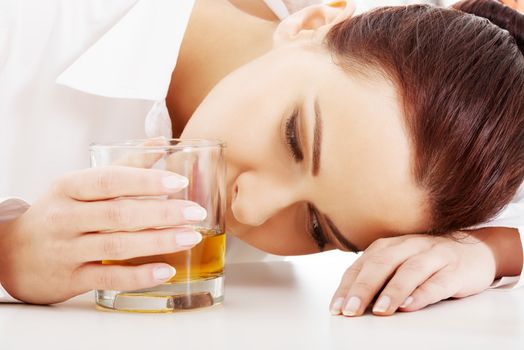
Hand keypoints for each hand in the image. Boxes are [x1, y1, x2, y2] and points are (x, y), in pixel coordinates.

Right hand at [0, 165, 206, 303]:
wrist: (9, 253)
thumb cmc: (56, 214)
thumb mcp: (79, 186)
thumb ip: (121, 166)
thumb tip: (159, 144)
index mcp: (68, 188)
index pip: (110, 181)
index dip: (145, 181)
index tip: (178, 182)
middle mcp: (65, 218)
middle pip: (118, 214)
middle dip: (162, 214)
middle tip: (196, 213)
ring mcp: (67, 250)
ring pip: (116, 246)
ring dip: (158, 242)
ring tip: (191, 237)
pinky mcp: (70, 279)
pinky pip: (108, 278)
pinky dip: (138, 276)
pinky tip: (165, 271)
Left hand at [329, 232, 501, 316]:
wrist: (477, 250)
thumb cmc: (428, 262)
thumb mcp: (399, 264)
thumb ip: (378, 278)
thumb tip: (350, 302)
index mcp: (389, 246)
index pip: (362, 266)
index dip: (347, 287)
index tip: (336, 308)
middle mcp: (408, 246)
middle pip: (382, 264)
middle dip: (363, 288)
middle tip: (351, 310)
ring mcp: (433, 255)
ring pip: (409, 271)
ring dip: (392, 291)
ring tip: (380, 311)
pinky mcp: (456, 269)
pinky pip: (438, 281)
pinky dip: (423, 293)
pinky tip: (410, 305)